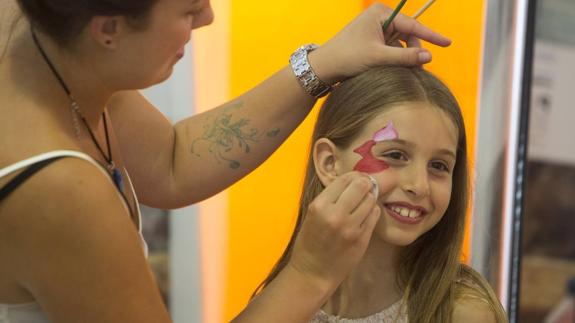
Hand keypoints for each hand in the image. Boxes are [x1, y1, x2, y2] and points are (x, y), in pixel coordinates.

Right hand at [287, 172, 380, 292]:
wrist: (313, 272)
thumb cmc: (310, 242)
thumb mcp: (313, 214)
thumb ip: (331, 198)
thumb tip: (353, 180)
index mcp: (319, 206)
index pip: (344, 179)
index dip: (354, 176)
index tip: (357, 178)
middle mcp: (335, 215)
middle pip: (361, 186)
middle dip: (366, 184)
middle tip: (365, 187)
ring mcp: (350, 228)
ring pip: (371, 200)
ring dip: (370, 198)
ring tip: (364, 202)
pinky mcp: (362, 239)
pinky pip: (374, 215)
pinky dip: (372, 211)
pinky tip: (365, 215)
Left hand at [309, 2, 451, 83]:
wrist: (324, 67)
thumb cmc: (348, 58)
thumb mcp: (379, 58)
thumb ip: (405, 57)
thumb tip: (429, 56)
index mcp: (380, 14)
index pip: (412, 24)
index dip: (431, 35)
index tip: (448, 43)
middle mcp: (379, 18)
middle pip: (408, 34)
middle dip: (413, 51)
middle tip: (419, 70)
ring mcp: (375, 29)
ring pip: (400, 44)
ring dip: (403, 58)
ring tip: (403, 73)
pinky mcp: (372, 41)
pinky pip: (391, 49)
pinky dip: (395, 60)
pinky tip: (391, 71)